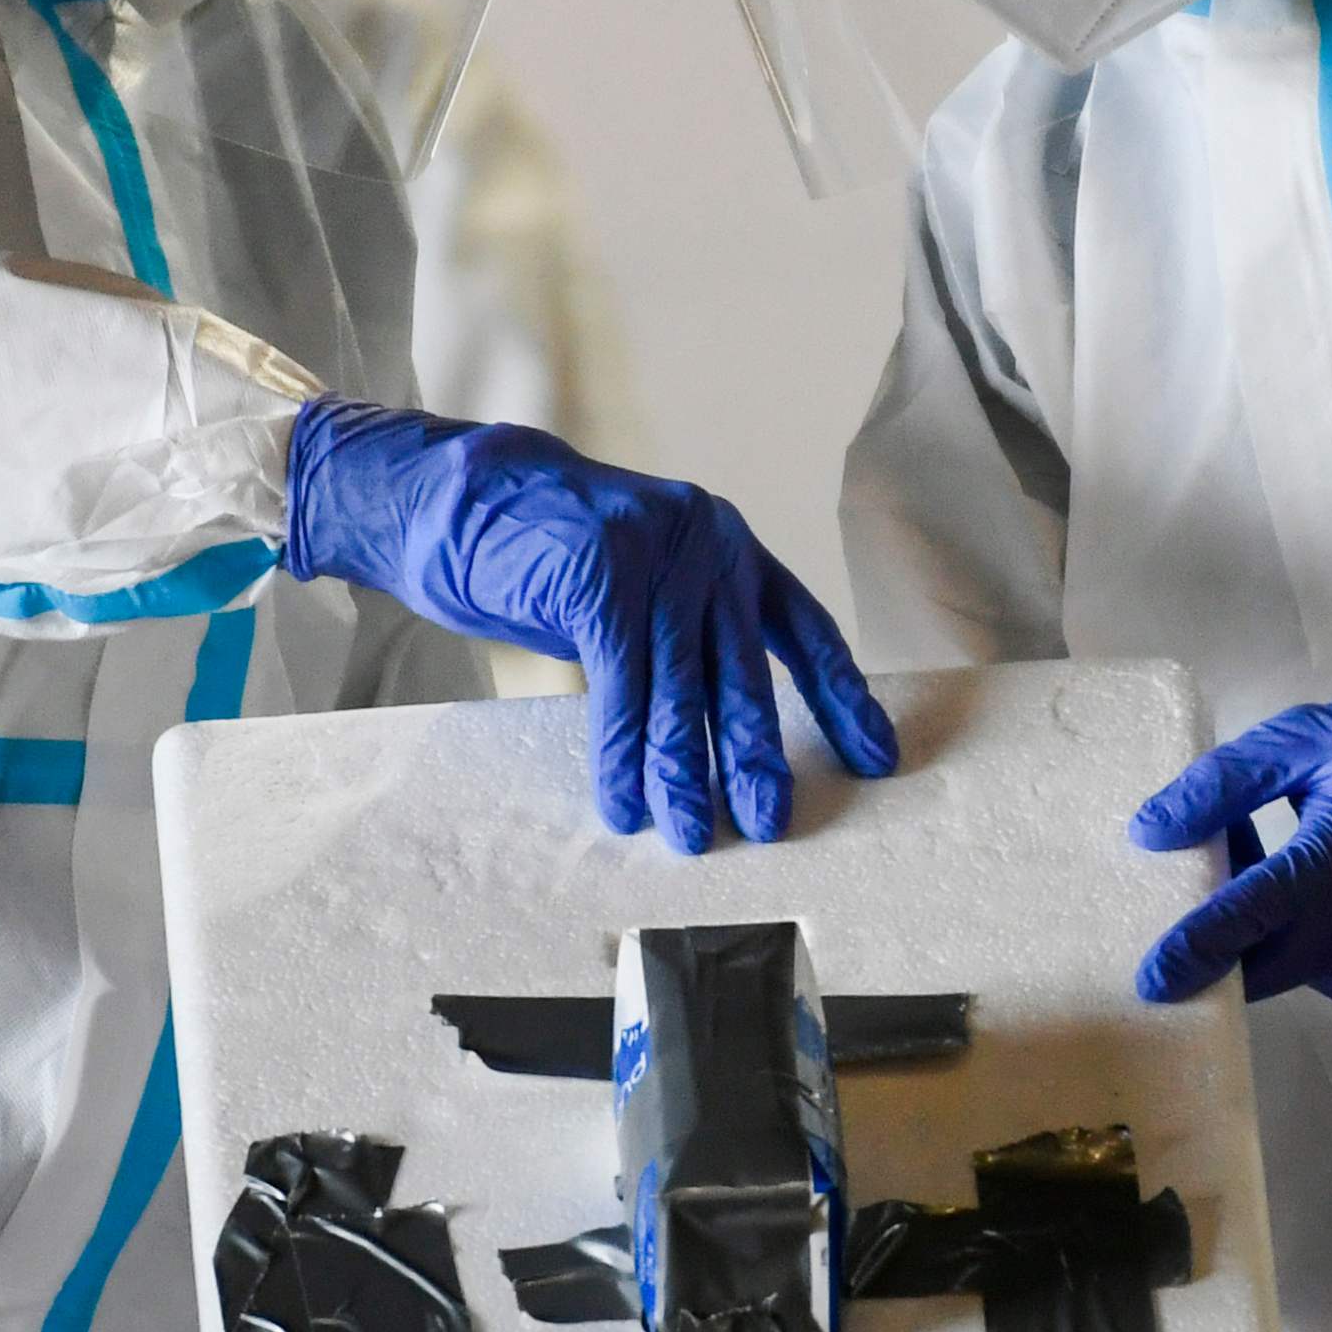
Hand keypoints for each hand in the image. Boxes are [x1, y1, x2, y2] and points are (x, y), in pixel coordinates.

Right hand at [282, 399, 900, 849]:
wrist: (455, 501)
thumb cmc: (546, 560)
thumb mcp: (638, 592)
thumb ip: (686, 641)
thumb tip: (728, 739)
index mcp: (727, 544)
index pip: (802, 629)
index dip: (841, 697)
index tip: (876, 758)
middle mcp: (706, 540)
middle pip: (744, 671)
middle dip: (756, 755)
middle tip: (768, 820)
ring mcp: (656, 551)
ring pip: (681, 688)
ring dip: (683, 771)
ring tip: (689, 831)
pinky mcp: (603, 573)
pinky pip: (623, 685)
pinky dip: (622, 752)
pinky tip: (624, 798)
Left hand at [1126, 672, 1331, 1005]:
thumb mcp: (1307, 740)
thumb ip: (1224, 783)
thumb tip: (1148, 833)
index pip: (1262, 913)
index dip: (1202, 947)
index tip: (1151, 977)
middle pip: (1261, 967)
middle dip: (1208, 951)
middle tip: (1178, 897)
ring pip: (1282, 972)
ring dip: (1250, 937)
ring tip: (1259, 862)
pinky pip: (1310, 974)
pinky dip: (1288, 943)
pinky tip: (1300, 891)